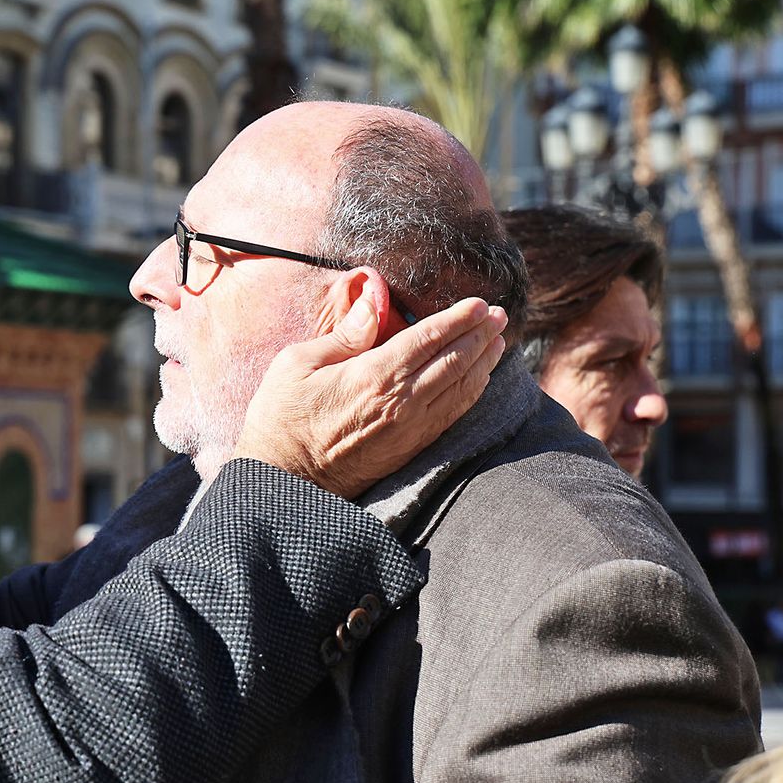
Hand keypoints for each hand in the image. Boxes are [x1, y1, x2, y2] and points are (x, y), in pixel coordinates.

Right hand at [234, 293, 506, 498]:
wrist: (283, 482)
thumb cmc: (282, 418)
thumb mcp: (297, 363)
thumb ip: (344, 333)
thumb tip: (373, 300)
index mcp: (374, 376)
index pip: (430, 338)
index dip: (459, 318)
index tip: (481, 303)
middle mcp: (402, 403)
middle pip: (455, 361)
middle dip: (481, 335)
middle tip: (500, 315)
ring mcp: (411, 429)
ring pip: (461, 390)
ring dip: (484, 362)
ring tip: (499, 341)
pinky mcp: (411, 449)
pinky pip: (453, 415)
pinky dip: (472, 393)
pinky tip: (479, 380)